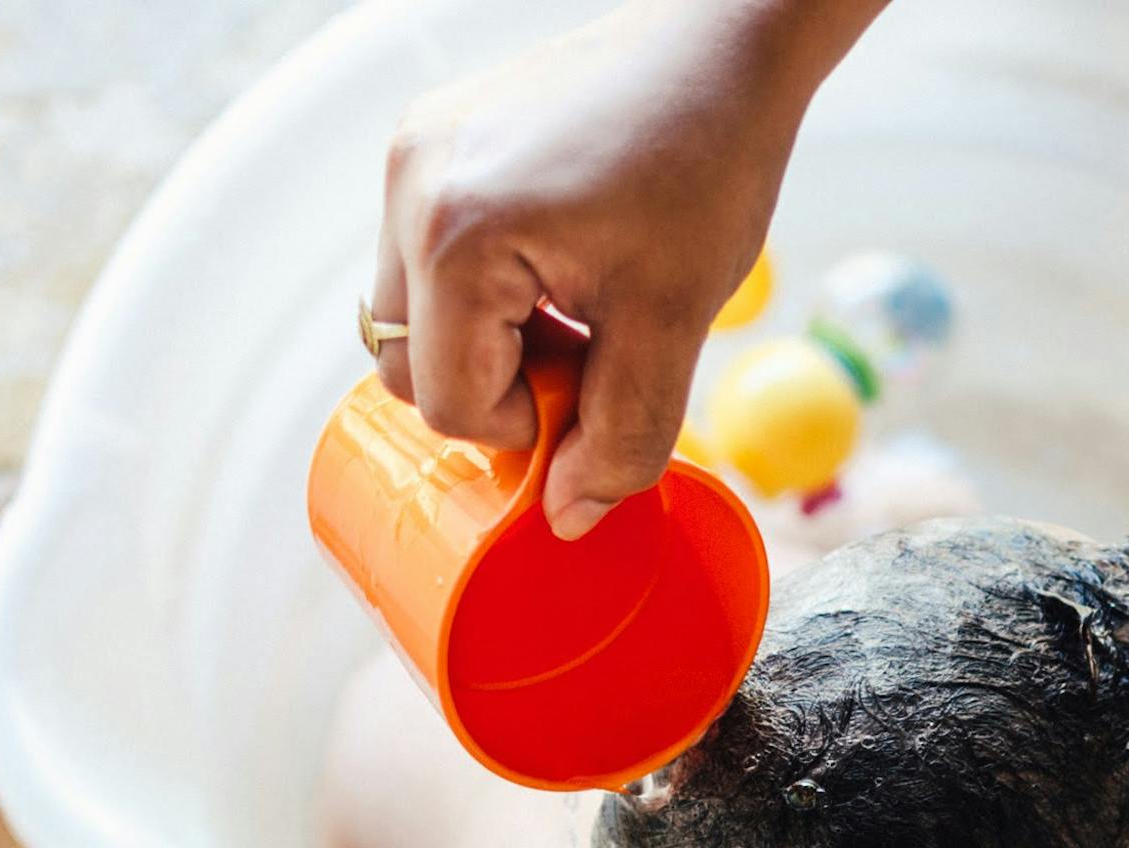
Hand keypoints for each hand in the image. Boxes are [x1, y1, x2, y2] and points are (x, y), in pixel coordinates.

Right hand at [371, 1, 846, 538]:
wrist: (721, 44)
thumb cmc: (706, 163)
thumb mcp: (674, 323)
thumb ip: (622, 437)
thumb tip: (566, 519)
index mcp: (457, 236)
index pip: (448, 404)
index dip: (528, 427)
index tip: (598, 385)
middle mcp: (410, 187)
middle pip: (408, 363)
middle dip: (496, 385)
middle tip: (588, 353)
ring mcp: (411, 154)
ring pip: (411, 313)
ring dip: (488, 339)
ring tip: (577, 306)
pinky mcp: (429, 138)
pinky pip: (425, 253)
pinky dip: (484, 286)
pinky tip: (560, 263)